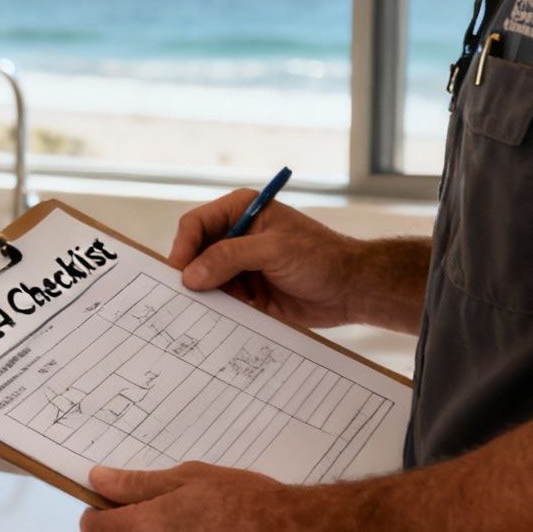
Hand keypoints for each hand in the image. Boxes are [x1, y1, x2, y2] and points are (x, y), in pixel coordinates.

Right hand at [168, 191, 370, 328]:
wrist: (353, 290)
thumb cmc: (323, 258)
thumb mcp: (275, 250)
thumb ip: (230, 257)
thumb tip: (191, 274)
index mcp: (240, 212)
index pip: (195, 225)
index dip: (183, 248)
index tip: (179, 274)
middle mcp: (235, 237)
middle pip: (194, 254)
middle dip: (190, 275)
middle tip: (183, 298)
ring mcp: (239, 266)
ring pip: (203, 281)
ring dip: (204, 297)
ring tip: (206, 312)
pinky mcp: (246, 292)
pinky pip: (220, 302)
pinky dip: (217, 311)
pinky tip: (222, 320)